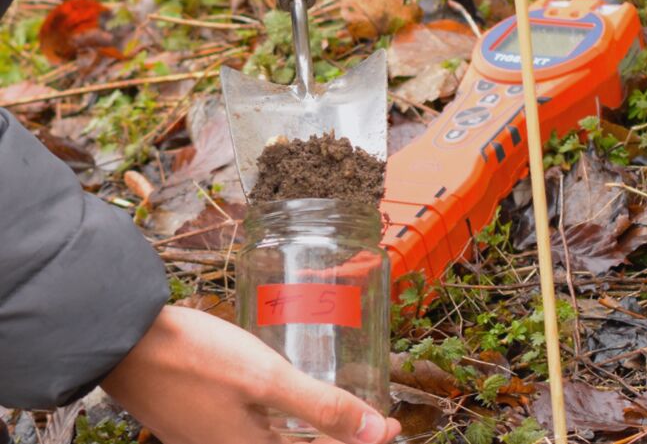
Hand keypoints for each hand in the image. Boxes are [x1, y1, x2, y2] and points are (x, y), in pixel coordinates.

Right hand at [101, 306, 400, 443]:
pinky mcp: (201, 423)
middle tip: (375, 417)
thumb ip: (321, 409)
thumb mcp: (267, 380)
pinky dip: (285, 420)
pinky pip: (256, 431)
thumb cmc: (195, 358)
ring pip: (279, 442)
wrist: (123, 342)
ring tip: (341, 408)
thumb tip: (377, 434)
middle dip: (342, 437)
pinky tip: (289, 398)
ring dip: (315, 429)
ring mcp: (214, 441)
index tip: (395, 428)